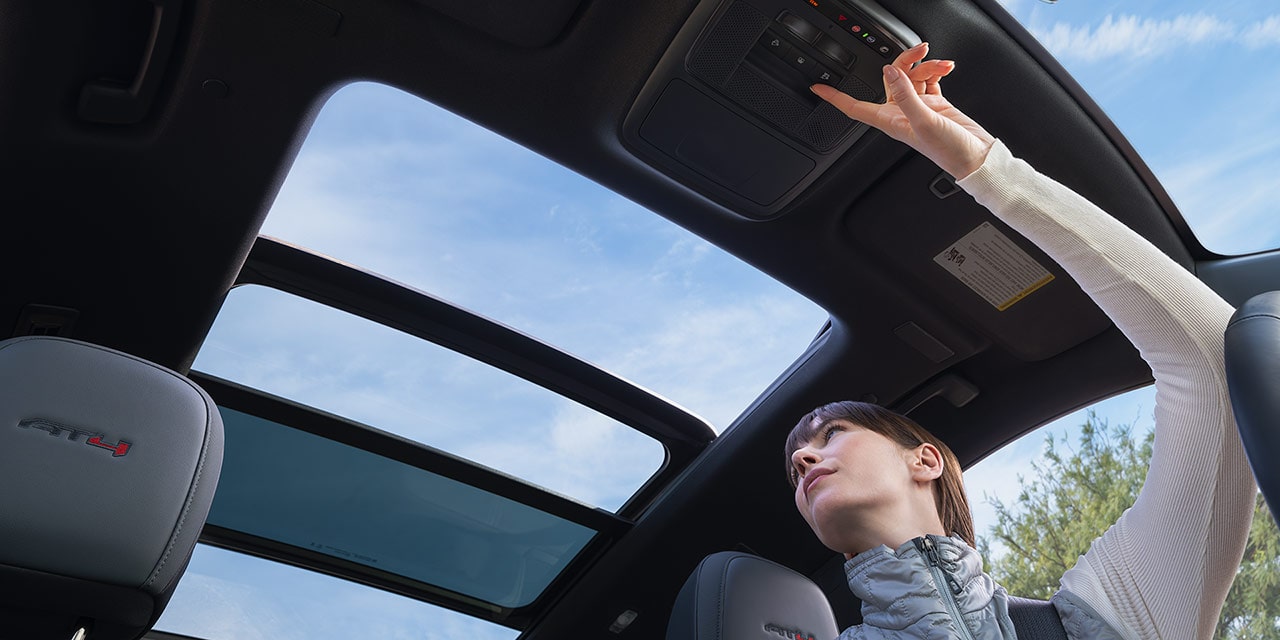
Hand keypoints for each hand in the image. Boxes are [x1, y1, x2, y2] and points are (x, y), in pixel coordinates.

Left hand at [811, 43, 994, 179]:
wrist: (975, 156)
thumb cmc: (949, 150)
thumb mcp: (924, 121)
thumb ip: (906, 94)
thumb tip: (890, 72)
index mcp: (890, 121)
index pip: (854, 108)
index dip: (835, 98)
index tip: (819, 89)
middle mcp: (900, 113)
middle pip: (891, 79)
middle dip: (905, 62)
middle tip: (920, 51)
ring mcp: (918, 107)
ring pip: (912, 75)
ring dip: (927, 65)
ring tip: (942, 65)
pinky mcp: (935, 102)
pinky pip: (929, 79)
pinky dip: (936, 70)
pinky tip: (945, 68)